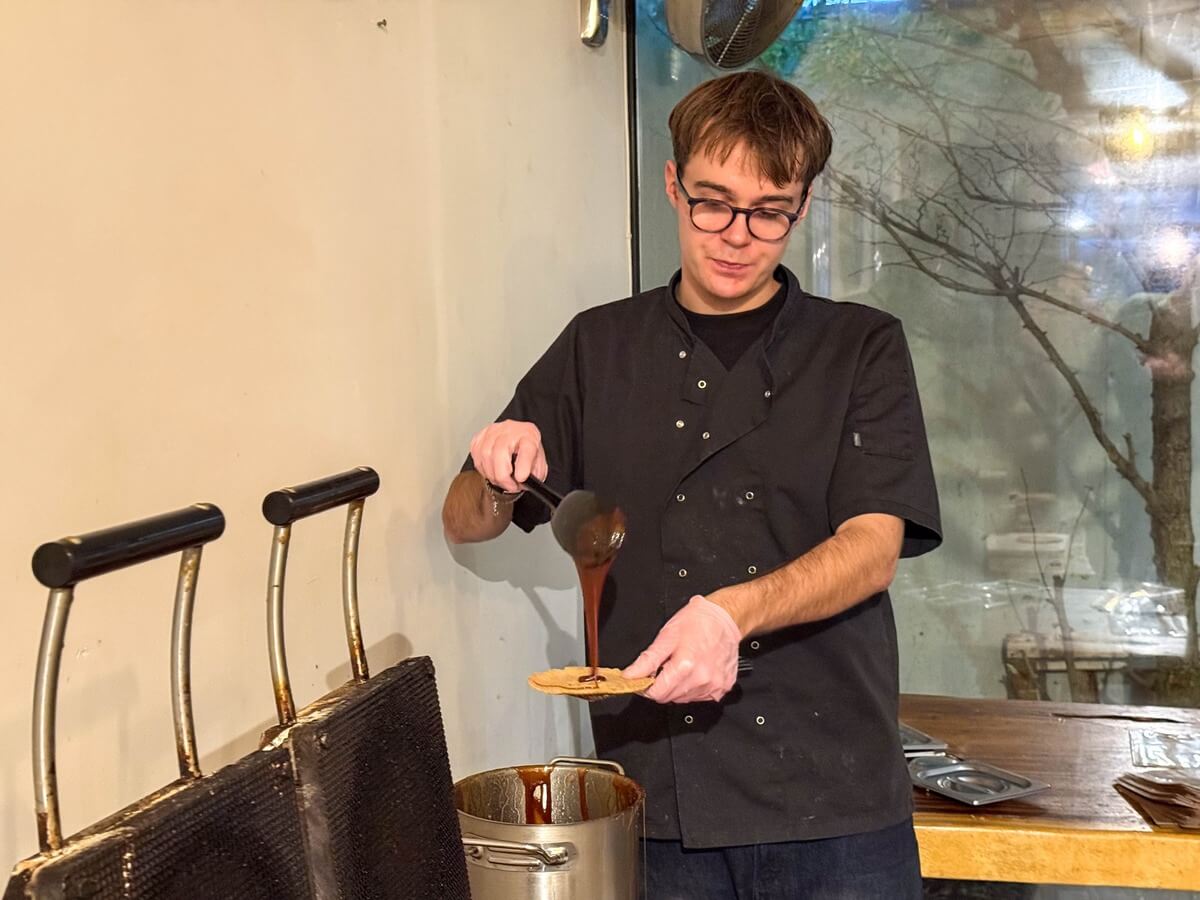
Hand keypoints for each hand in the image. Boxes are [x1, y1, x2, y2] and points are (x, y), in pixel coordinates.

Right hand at [469, 420, 548, 492]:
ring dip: (492, 475)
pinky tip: (491, 471)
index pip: (526, 448)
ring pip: (485, 455)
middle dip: (503, 477)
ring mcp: (492, 431)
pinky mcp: (479, 436)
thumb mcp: (538, 462)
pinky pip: (476, 455)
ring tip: (502, 480)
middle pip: (500, 453)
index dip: (523, 465)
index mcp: (528, 436)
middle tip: (511, 486)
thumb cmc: (526, 449)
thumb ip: (535, 473)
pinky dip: (483, 469)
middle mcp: (510, 430)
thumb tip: (525, 482)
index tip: (521, 478)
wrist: (517, 436)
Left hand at [622, 595, 741, 703]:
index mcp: (685, 666)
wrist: (724, 617)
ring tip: (684, 665)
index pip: (657, 694)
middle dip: (663, 684)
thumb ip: (647, 660)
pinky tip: (697, 670)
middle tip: (667, 665)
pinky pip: (701, 696)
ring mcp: (714, 685)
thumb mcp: (666, 636)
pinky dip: (694, 687)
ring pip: (684, 698)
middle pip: (670, 697)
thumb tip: (630, 676)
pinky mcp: (724, 687)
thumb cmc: (697, 622)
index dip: (647, 686)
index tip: (646, 677)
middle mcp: (702, 679)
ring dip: (678, 686)